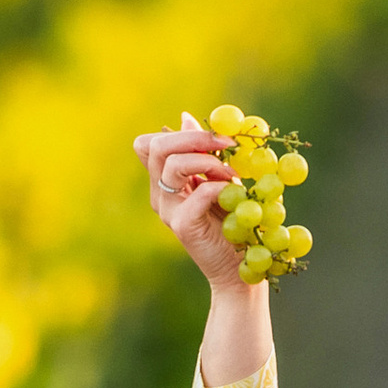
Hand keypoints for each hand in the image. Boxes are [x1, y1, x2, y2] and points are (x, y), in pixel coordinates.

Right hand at [134, 115, 248, 287]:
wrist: (239, 269)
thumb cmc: (232, 224)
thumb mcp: (219, 181)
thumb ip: (203, 154)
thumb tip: (185, 118)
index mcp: (164, 183)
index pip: (148, 145)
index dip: (179, 134)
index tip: (215, 138)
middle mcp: (160, 195)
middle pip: (155, 147)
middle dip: (194, 138)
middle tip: (226, 144)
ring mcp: (168, 211)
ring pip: (172, 165)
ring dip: (209, 162)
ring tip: (232, 176)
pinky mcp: (182, 226)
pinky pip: (198, 193)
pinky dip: (220, 187)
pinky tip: (233, 197)